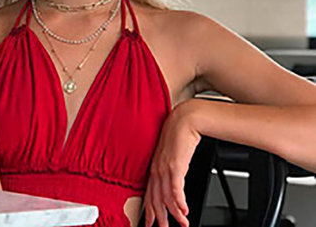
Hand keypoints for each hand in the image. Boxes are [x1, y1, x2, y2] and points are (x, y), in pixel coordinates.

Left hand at [144, 99, 201, 226]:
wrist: (185, 119)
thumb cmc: (179, 133)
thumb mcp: (171, 152)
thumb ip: (169, 165)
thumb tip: (173, 177)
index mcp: (154, 166)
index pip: (149, 193)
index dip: (149, 209)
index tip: (150, 221)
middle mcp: (156, 168)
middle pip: (155, 198)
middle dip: (159, 216)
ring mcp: (165, 167)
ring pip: (166, 197)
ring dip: (174, 213)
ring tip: (181, 224)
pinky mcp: (175, 165)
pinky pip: (175, 188)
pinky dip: (179, 202)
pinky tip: (183, 211)